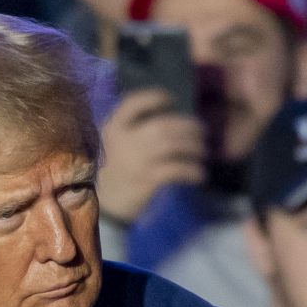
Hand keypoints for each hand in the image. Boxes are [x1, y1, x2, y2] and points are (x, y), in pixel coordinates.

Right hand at [96, 90, 206, 224]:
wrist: (104, 208)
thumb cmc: (114, 173)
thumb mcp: (113, 147)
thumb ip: (130, 131)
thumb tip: (168, 119)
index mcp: (113, 129)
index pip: (132, 104)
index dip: (153, 97)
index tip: (171, 99)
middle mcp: (125, 141)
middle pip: (163, 125)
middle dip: (188, 126)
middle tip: (201, 131)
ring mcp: (137, 161)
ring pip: (174, 145)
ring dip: (194, 147)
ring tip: (202, 151)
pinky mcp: (147, 180)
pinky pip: (177, 170)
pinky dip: (192, 171)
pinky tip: (200, 174)